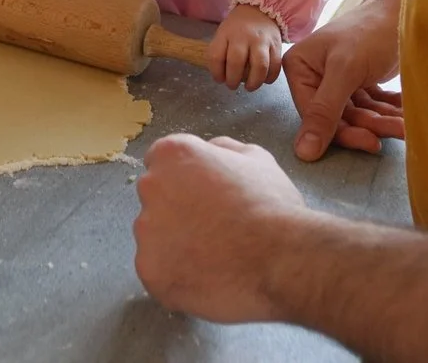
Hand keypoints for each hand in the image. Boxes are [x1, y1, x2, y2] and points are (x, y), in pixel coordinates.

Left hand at [134, 133, 305, 322]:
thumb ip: (223, 148)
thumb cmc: (271, 204)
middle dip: (176, 210)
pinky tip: (207, 278)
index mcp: (172, 154)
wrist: (281, 259)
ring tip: (214, 257)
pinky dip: (177, 278)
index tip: (202, 195)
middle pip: (155, 198)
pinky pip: (158, 272)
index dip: (183, 179)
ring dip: (175, 245)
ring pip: (154, 238)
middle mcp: (151, 186)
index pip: (160, 162)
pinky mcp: (150, 271)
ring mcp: (146, 231)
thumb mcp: (255, 158)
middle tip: (211, 227)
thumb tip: (210, 151)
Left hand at [208, 5, 281, 90]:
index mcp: (226, 33)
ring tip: (249, 87)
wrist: (260, 9)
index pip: (216, 56)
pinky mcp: (277, 45)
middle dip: (232, 80)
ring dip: (253, 82)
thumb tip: (221, 77)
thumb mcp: (223, 33)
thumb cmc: (238, 27)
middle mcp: (243, 36)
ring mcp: (262, 40)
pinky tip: (264, 80)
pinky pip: (275, 66)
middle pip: (236, 62)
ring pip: (259, 66)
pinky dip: (269, 78)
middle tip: (232, 85)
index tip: (219, 79)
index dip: (216, 73)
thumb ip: (220, 52)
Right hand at [283, 0, 404, 161]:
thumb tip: (302, 153)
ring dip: (383, 121)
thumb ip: (324, 111)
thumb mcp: (346, 70)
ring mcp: (336, 80)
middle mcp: (314, 75)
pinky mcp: (358, 83)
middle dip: (369, 125)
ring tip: (407, 123)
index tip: (371, 142)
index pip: (313, 114)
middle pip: (337, 117)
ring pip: (358, 115)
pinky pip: (371, 107)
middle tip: (398, 129)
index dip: (341, 132)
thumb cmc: (371, 32)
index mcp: (300, 68)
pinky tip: (406, 114)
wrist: (406, 11)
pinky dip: (389, 112)